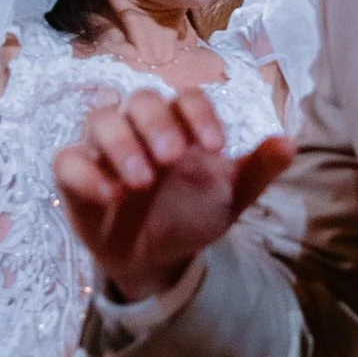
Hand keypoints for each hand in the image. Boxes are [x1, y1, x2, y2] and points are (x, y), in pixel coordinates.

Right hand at [54, 89, 294, 299]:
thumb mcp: (232, 197)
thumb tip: (290, 142)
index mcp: (180, 124)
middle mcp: (140, 127)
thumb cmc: (194, 214)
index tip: (215, 147)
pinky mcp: (75, 175)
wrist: (160, 258)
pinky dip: (85, 173)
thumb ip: (258, 169)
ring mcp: (105, 148)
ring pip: (101, 119)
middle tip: (172, 158)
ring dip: (120, 144)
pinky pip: (67, 160)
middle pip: (141, 100)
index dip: (199, 114)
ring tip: (141, 180)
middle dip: (156, 124)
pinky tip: (110, 195)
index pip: (187, 98)